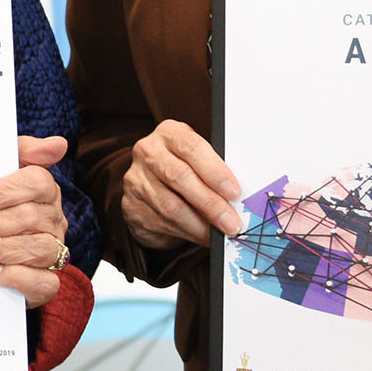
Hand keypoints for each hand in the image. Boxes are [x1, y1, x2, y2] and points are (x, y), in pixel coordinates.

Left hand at [0, 135, 72, 305]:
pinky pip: (45, 282)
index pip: (36, 182)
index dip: (3, 192)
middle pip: (30, 217)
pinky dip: (18, 277)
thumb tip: (58, 144)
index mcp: (45, 190)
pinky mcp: (47, 281)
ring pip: (38, 249)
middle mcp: (54, 220)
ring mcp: (54, 251)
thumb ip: (22, 151)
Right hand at [118, 119, 245, 249]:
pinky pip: (161, 223)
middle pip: (179, 177)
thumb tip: (240, 198)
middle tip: (231, 222)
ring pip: (170, 206)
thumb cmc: (185, 168)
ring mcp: (136, 179)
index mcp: (169, 133)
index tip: (234, 192)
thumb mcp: (199, 160)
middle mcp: (148, 152)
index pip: (192, 148)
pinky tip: (202, 236)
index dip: (214, 170)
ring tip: (220, 235)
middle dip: (210, 203)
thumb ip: (214, 171)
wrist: (151, 185)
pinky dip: (187, 233)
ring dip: (199, 225)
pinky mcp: (131, 205)